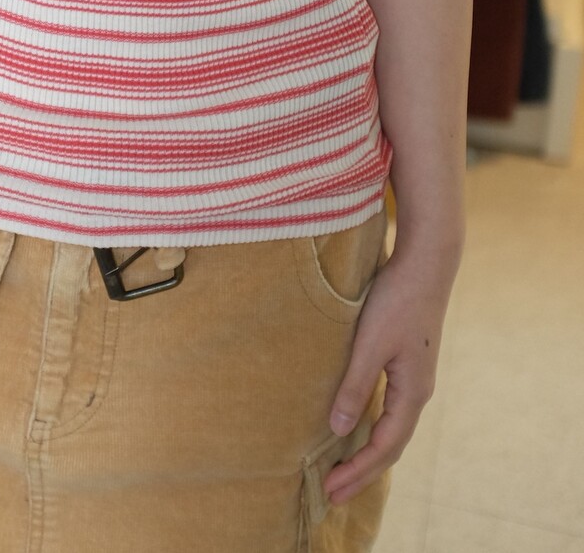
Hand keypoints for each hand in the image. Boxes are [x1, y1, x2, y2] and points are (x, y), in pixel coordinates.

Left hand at [322, 242, 460, 505]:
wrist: (426, 263)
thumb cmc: (396, 300)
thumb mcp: (369, 343)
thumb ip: (355, 385)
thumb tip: (339, 429)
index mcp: (413, 393)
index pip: (385, 447)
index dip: (358, 471)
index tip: (331, 490)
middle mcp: (418, 391)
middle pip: (391, 445)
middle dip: (362, 471)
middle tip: (333, 494)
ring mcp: (415, 377)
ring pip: (392, 428)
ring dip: (367, 452)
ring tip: (342, 470)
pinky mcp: (407, 362)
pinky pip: (390, 409)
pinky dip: (373, 427)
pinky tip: (357, 426)